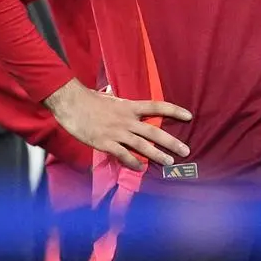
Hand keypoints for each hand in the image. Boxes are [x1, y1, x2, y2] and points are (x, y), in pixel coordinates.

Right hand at [45, 79, 191, 171]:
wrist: (71, 103)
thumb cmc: (88, 99)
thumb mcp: (108, 97)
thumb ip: (116, 99)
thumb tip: (114, 92)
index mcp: (130, 106)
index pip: (157, 107)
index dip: (174, 111)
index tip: (189, 116)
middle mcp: (127, 120)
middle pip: (154, 132)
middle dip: (172, 142)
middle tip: (186, 151)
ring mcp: (117, 132)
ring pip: (142, 146)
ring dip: (157, 155)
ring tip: (169, 162)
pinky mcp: (105, 143)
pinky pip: (123, 155)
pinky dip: (133, 163)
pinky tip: (141, 168)